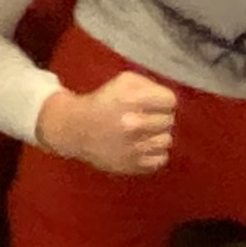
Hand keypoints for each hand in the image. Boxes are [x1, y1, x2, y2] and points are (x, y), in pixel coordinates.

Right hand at [36, 68, 176, 176]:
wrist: (75, 129)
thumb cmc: (103, 102)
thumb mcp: (123, 81)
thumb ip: (149, 85)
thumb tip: (169, 100)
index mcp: (131, 100)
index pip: (170, 101)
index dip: (162, 101)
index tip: (153, 104)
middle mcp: (134, 125)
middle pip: (169, 120)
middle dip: (158, 117)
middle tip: (145, 118)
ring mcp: (134, 148)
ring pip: (167, 141)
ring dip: (157, 136)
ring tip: (143, 133)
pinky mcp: (133, 165)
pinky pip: (161, 159)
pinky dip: (154, 154)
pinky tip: (142, 147)